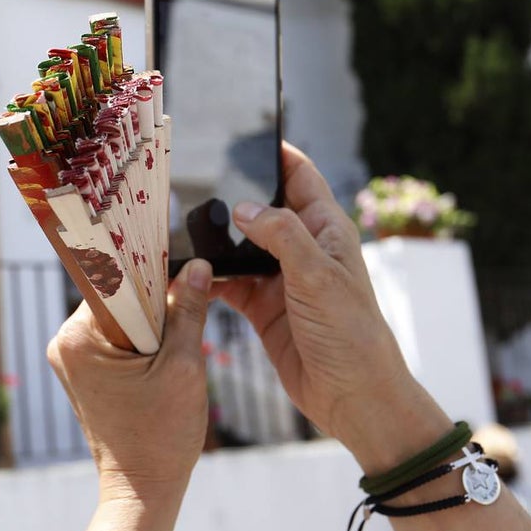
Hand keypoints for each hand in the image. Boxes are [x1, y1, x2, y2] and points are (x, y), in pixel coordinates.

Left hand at [47, 259, 212, 499]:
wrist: (144, 489)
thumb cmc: (160, 436)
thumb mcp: (183, 366)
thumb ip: (188, 311)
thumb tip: (199, 268)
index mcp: (78, 337)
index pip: (116, 279)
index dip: (153, 271)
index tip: (182, 265)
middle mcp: (66, 342)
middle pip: (119, 296)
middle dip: (157, 300)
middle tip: (189, 308)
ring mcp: (73, 357)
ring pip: (123, 315)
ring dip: (154, 321)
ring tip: (178, 344)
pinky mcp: (86, 370)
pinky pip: (120, 335)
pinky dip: (145, 339)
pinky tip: (166, 356)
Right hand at [214, 143, 450, 470]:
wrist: (352, 396)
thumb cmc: (351, 332)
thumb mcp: (318, 275)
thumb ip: (280, 235)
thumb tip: (241, 206)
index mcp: (325, 229)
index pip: (299, 175)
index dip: (274, 153)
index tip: (241, 134)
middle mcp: (301, 248)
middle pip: (261, 207)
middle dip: (231, 194)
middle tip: (191, 177)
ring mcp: (280, 277)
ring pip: (238, 245)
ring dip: (214, 239)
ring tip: (177, 223)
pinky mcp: (261, 306)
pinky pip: (227, 282)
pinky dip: (207, 277)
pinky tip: (185, 272)